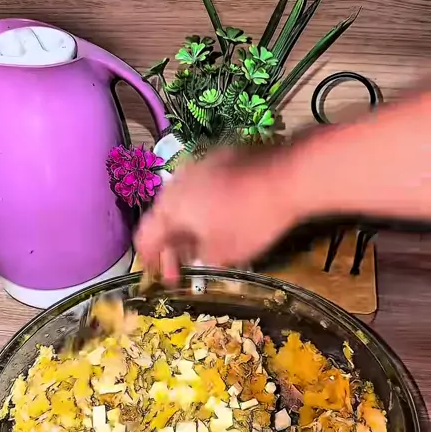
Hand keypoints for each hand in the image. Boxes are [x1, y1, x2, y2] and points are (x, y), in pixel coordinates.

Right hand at [136, 145, 306, 282]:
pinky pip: (203, 186)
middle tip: (184, 264)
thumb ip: (198, 259)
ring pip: (183, 199)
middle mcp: (177, 183)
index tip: (160, 275)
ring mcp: (199, 165)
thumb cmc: (250, 220)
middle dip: (171, 243)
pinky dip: (205, 205)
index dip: (149, 259)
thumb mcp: (222, 254)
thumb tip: (192, 258)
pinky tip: (222, 218)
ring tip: (204, 243)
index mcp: (169, 208)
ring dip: (188, 223)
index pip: (144, 236)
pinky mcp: (221, 157)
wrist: (287, 176)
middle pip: (163, 217)